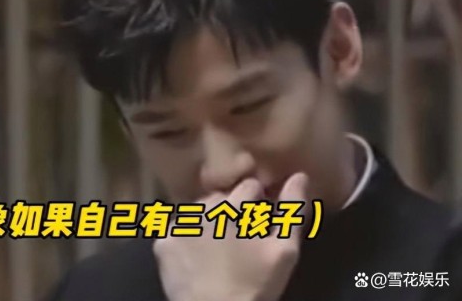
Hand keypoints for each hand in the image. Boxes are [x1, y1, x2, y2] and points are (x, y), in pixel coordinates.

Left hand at [154, 173, 309, 300]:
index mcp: (231, 206)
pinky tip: (196, 256)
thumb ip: (292, 211)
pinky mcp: (161, 243)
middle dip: (232, 211)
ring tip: (217, 249)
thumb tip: (300, 176)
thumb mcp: (283, 251)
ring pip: (197, 211)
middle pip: (221, 198)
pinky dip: (186, 238)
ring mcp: (177, 225)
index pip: (249, 186)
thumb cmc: (254, 286)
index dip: (259, 203)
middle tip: (239, 238)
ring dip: (207, 222)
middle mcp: (201, 208)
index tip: (261, 221)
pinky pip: (176, 229)